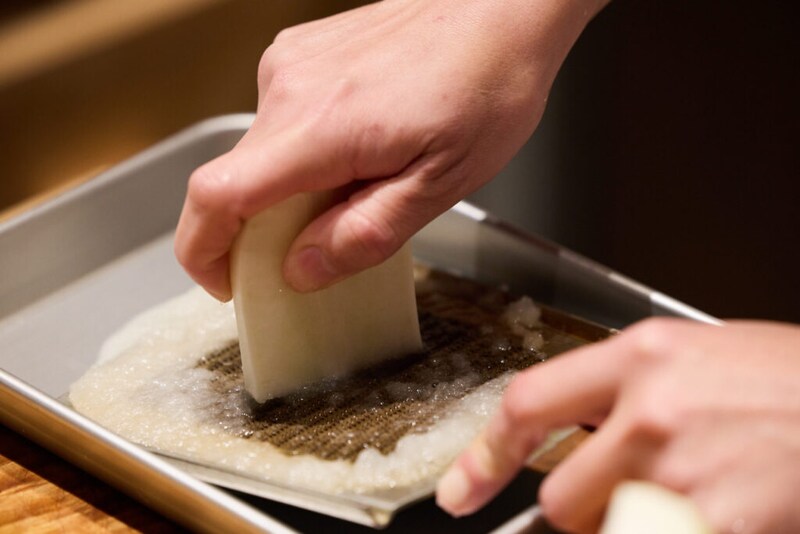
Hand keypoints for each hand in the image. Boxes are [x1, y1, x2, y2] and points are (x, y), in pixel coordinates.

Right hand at [174, 0, 605, 299]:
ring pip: (263, 152)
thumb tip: (300, 270)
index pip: (217, 195)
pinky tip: (363, 146)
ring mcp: (292, 63)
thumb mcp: (442, 184)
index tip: (223, 283)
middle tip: (321, 246)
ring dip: (293, 187)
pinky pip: (283, 120)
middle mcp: (291, 87)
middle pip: (236, 178)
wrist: (500, 8)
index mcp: (321, 127)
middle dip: (263, 229)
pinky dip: (306, 151)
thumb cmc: (487, 85)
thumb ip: (366, 233)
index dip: (202, 250)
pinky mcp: (302, 52)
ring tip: (365, 182)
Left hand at [436, 318, 799, 533]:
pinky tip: (724, 511)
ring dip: (633, 528)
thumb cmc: (792, 382)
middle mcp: (652, 409)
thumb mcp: (701, 358)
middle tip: (633, 500)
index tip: (461, 492)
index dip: (484, 454)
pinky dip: (680, 531)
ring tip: (691, 499)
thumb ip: (631, 394)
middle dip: (587, 513)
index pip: (529, 402)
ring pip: (607, 530)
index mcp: (643, 356)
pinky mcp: (721, 519)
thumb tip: (584, 438)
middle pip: (563, 496)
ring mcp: (684, 468)